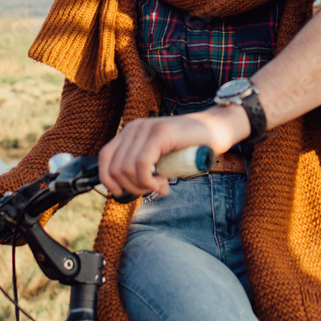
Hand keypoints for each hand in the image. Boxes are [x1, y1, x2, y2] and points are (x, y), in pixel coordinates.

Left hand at [98, 107, 248, 198]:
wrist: (216, 129)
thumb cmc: (188, 147)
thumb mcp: (158, 157)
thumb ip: (141, 166)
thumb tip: (122, 189)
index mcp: (130, 131)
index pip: (104, 158)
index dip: (108, 180)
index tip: (122, 193)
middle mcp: (134, 127)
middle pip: (114, 168)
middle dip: (130, 188)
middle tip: (151, 190)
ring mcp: (146, 128)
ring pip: (126, 169)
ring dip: (142, 186)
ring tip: (160, 186)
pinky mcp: (159, 134)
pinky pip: (141, 166)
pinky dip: (149, 182)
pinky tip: (162, 185)